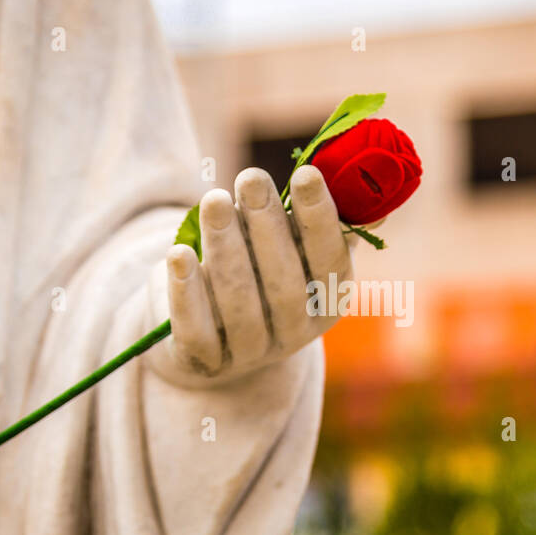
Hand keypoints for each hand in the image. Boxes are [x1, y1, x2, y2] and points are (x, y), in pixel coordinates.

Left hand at [146, 165, 352, 385]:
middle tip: (251, 177)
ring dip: (226, 248)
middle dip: (267, 227)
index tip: (306, 174)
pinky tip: (178, 253)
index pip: (331, 262)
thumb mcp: (292, 245)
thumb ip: (319, 218)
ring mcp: (250, 353)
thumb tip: (357, 178)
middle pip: (286, 286)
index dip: (320, 220)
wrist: (214, 332)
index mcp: (329, 301)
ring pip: (241, 305)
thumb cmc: (261, 267)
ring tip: (215, 200)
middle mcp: (296, 333)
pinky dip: (187, 292)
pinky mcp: (204, 360)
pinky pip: (197, 331)